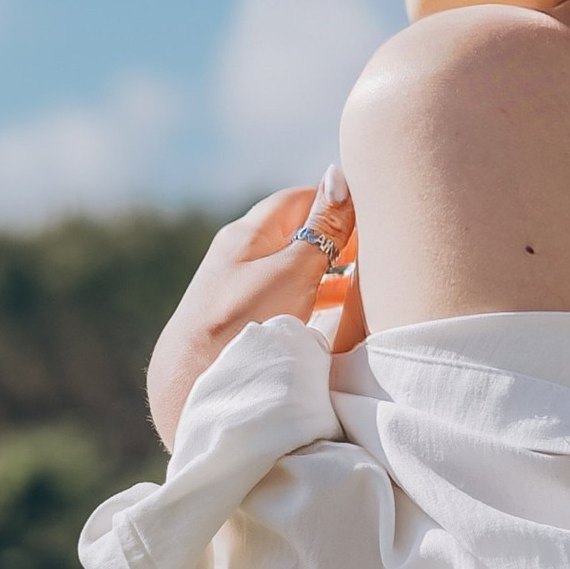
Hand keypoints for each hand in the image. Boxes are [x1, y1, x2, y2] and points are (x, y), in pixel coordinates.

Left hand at [147, 170, 356, 447]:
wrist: (192, 392)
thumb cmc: (243, 325)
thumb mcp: (292, 272)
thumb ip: (321, 229)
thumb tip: (339, 175)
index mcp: (246, 234)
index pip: (299, 199)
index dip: (338, 202)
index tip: (376, 213)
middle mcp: (238, 257)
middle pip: (296, 234)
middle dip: (337, 239)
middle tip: (377, 251)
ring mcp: (237, 292)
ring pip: (292, 270)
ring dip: (327, 273)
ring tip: (365, 284)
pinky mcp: (240, 324)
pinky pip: (285, 300)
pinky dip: (312, 301)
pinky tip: (333, 316)